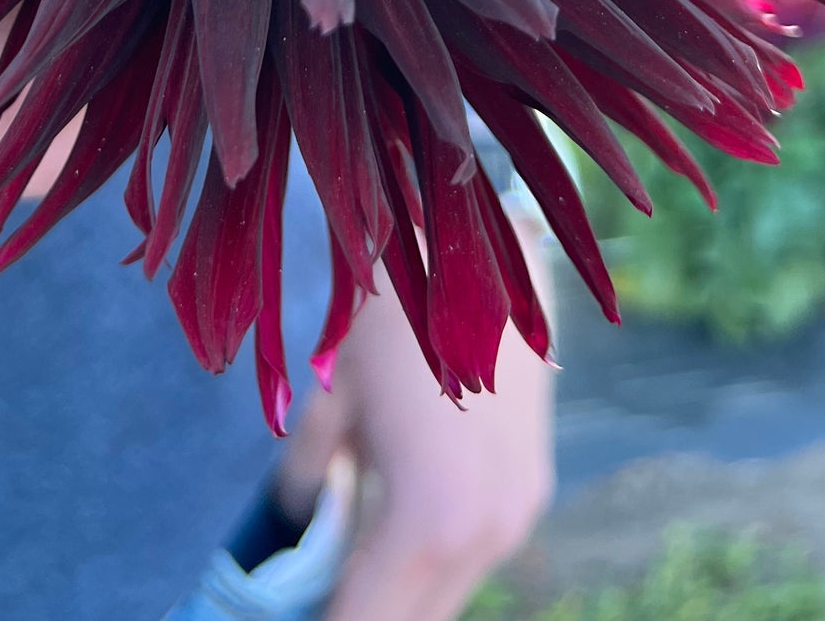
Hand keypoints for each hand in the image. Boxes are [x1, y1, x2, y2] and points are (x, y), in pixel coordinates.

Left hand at [274, 224, 555, 620]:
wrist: (477, 242)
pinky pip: (473, 556)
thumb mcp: (329, 401)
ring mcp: (519, 513)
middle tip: (304, 606)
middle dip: (359, 618)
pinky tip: (385, 541)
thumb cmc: (388, 313)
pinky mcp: (531, 488)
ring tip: (339, 578)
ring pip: (448, 595)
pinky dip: (430, 567)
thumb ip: (306, 482)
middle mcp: (488, 532)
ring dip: (398, 598)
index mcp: (430, 519)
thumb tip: (293, 526)